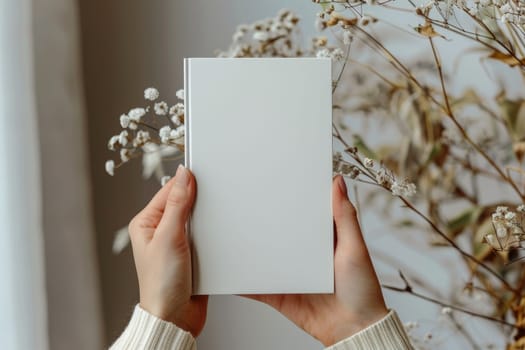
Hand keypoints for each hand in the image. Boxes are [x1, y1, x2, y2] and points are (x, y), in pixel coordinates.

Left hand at [128, 165, 206, 336]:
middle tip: (213, 198)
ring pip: (198, 220)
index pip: (168, 192)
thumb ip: (177, 204)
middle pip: (184, 203)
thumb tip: (183, 176)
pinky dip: (214, 235)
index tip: (204, 174)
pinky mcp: (192, 254)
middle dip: (199, 202)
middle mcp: (160, 231)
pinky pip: (206, 236)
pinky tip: (219, 235)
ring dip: (208, 220)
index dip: (186, 183)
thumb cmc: (161, 284)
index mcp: (146, 223)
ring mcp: (177, 243)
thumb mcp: (169, 237)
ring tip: (215, 220)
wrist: (176, 317)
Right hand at [246, 175, 387, 345]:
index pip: (302, 214)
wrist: (353, 330)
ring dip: (248, 248)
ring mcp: (288, 274)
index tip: (275, 181)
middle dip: (263, 220)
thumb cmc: (362, 290)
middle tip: (244, 202)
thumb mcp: (354, 247)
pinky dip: (242, 280)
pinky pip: (256, 286)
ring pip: (264, 257)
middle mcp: (303, 255)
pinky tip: (228, 269)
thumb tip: (338, 182)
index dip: (291, 199)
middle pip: (278, 234)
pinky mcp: (278, 294)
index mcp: (321, 240)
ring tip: (229, 231)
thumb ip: (344, 216)